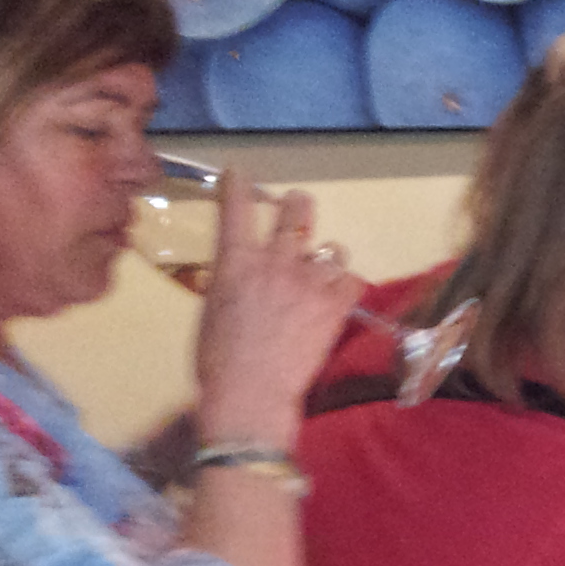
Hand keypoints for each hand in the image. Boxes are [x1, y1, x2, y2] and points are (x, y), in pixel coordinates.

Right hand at [193, 174, 362, 449]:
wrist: (251, 392)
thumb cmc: (217, 358)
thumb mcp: (212, 309)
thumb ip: (230, 281)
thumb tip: (242, 272)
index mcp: (234, 262)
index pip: (235, 209)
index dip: (237, 186)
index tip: (240, 172)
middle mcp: (274, 262)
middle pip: (295, 214)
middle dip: (297, 205)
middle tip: (298, 204)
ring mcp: (309, 282)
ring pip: (331, 249)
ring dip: (327, 255)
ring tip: (324, 266)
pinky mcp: (335, 305)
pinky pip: (352, 280)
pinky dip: (345, 285)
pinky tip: (339, 294)